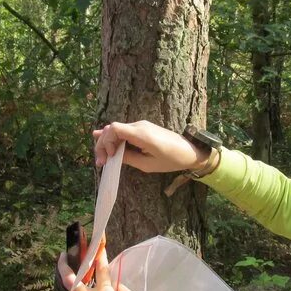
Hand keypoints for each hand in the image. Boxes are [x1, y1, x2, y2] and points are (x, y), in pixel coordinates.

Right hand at [93, 120, 207, 172]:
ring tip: (101, 157)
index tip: (109, 157)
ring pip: (116, 130)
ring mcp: (141, 126)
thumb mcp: (148, 164)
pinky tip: (103, 140)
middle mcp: (139, 126)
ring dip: (107, 143)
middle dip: (103, 144)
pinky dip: (114, 139)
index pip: (114, 129)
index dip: (106, 142)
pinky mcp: (143, 129)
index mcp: (141, 134)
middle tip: (100, 162)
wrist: (190, 151)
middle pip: (112, 129)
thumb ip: (128, 158)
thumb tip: (112, 156)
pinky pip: (124, 131)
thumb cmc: (171, 160)